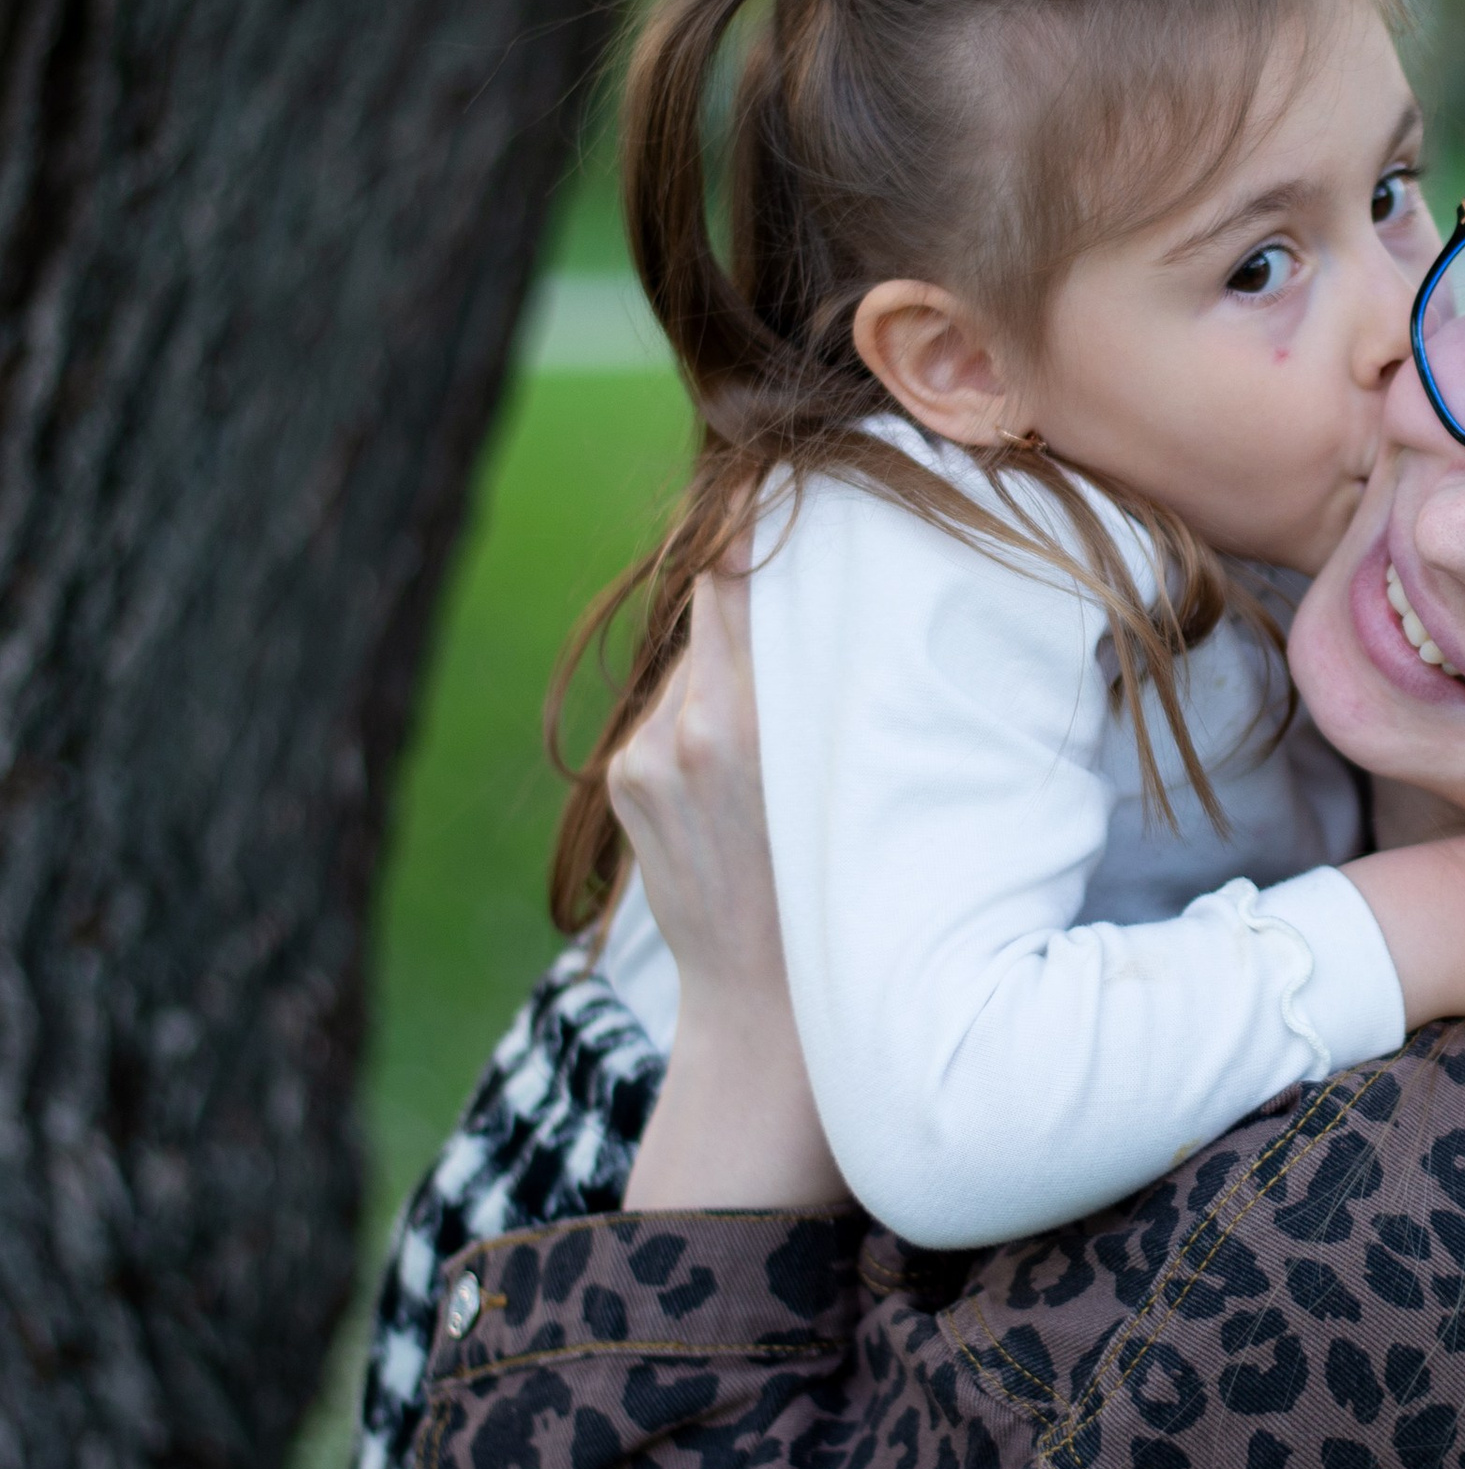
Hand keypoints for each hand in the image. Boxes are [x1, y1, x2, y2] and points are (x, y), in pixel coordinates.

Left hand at [607, 556, 790, 1019]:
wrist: (761, 996)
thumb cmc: (831, 880)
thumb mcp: (835, 771)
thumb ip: (800, 679)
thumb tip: (779, 585)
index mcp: (745, 719)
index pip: (731, 581)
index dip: (746, 523)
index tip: (767, 472)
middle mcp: (682, 727)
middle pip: (709, 608)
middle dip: (742, 589)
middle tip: (787, 565)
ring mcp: (644, 753)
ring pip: (689, 664)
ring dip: (721, 672)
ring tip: (767, 733)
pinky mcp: (624, 776)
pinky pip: (664, 712)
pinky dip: (696, 718)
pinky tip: (731, 773)